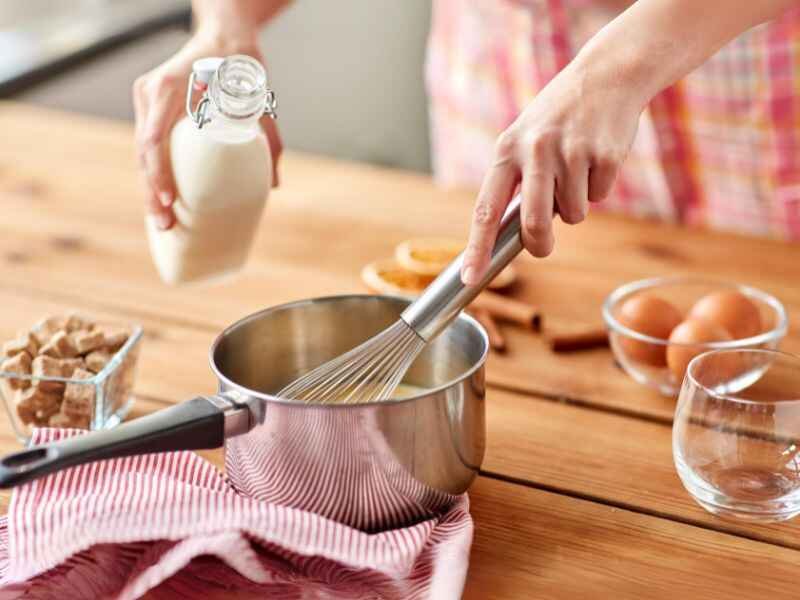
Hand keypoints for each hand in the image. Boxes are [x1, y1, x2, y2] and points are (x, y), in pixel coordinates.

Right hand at [133, 29, 281, 229]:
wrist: (224, 34)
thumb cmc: (240, 63)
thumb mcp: (257, 99)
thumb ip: (267, 140)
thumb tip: (273, 184)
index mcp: (169, 88)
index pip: (153, 139)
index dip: (157, 173)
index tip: (168, 199)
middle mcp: (150, 93)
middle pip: (143, 152)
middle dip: (151, 192)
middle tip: (165, 224)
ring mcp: (146, 100)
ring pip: (142, 152)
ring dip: (149, 186)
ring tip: (161, 220)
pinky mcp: (149, 107)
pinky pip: (147, 144)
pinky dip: (152, 171)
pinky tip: (159, 197)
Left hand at [460, 58, 644, 284]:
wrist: (606, 76)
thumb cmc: (558, 117)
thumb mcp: (524, 139)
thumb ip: (515, 181)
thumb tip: (511, 233)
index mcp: (506, 151)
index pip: (485, 210)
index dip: (477, 248)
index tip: (470, 277)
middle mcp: (535, 151)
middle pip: (533, 224)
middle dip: (539, 244)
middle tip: (543, 246)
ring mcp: (571, 153)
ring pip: (572, 214)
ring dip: (575, 204)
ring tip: (575, 168)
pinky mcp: (604, 155)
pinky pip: (598, 196)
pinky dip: (598, 186)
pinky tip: (596, 156)